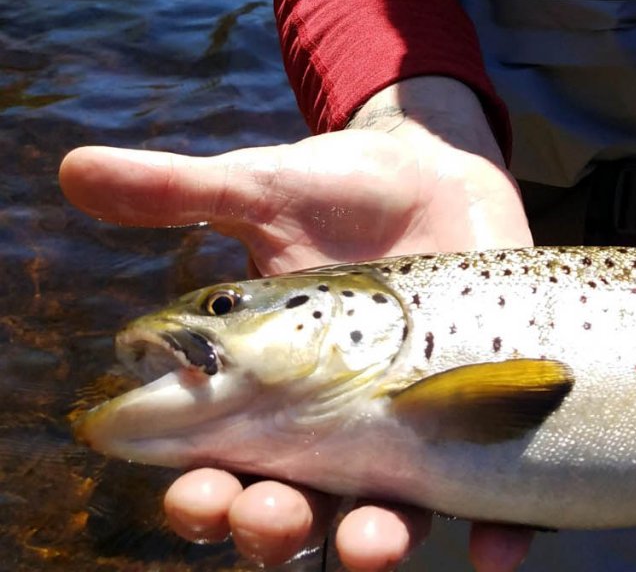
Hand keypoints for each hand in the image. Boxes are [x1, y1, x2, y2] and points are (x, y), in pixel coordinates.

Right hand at [60, 77, 534, 571]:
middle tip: (267, 516)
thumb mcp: (259, 187)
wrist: (436, 165)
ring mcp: (412, 426)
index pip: (221, 467)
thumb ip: (176, 191)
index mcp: (266, 389)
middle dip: (272, 528)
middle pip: (294, 512)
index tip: (196, 492)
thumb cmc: (337, 186)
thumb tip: (74, 167)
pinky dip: (498, 530)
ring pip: (384, 517)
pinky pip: (496, 493)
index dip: (202, 494)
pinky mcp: (485, 413)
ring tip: (370, 544)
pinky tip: (495, 549)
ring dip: (373, 544)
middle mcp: (335, 425)